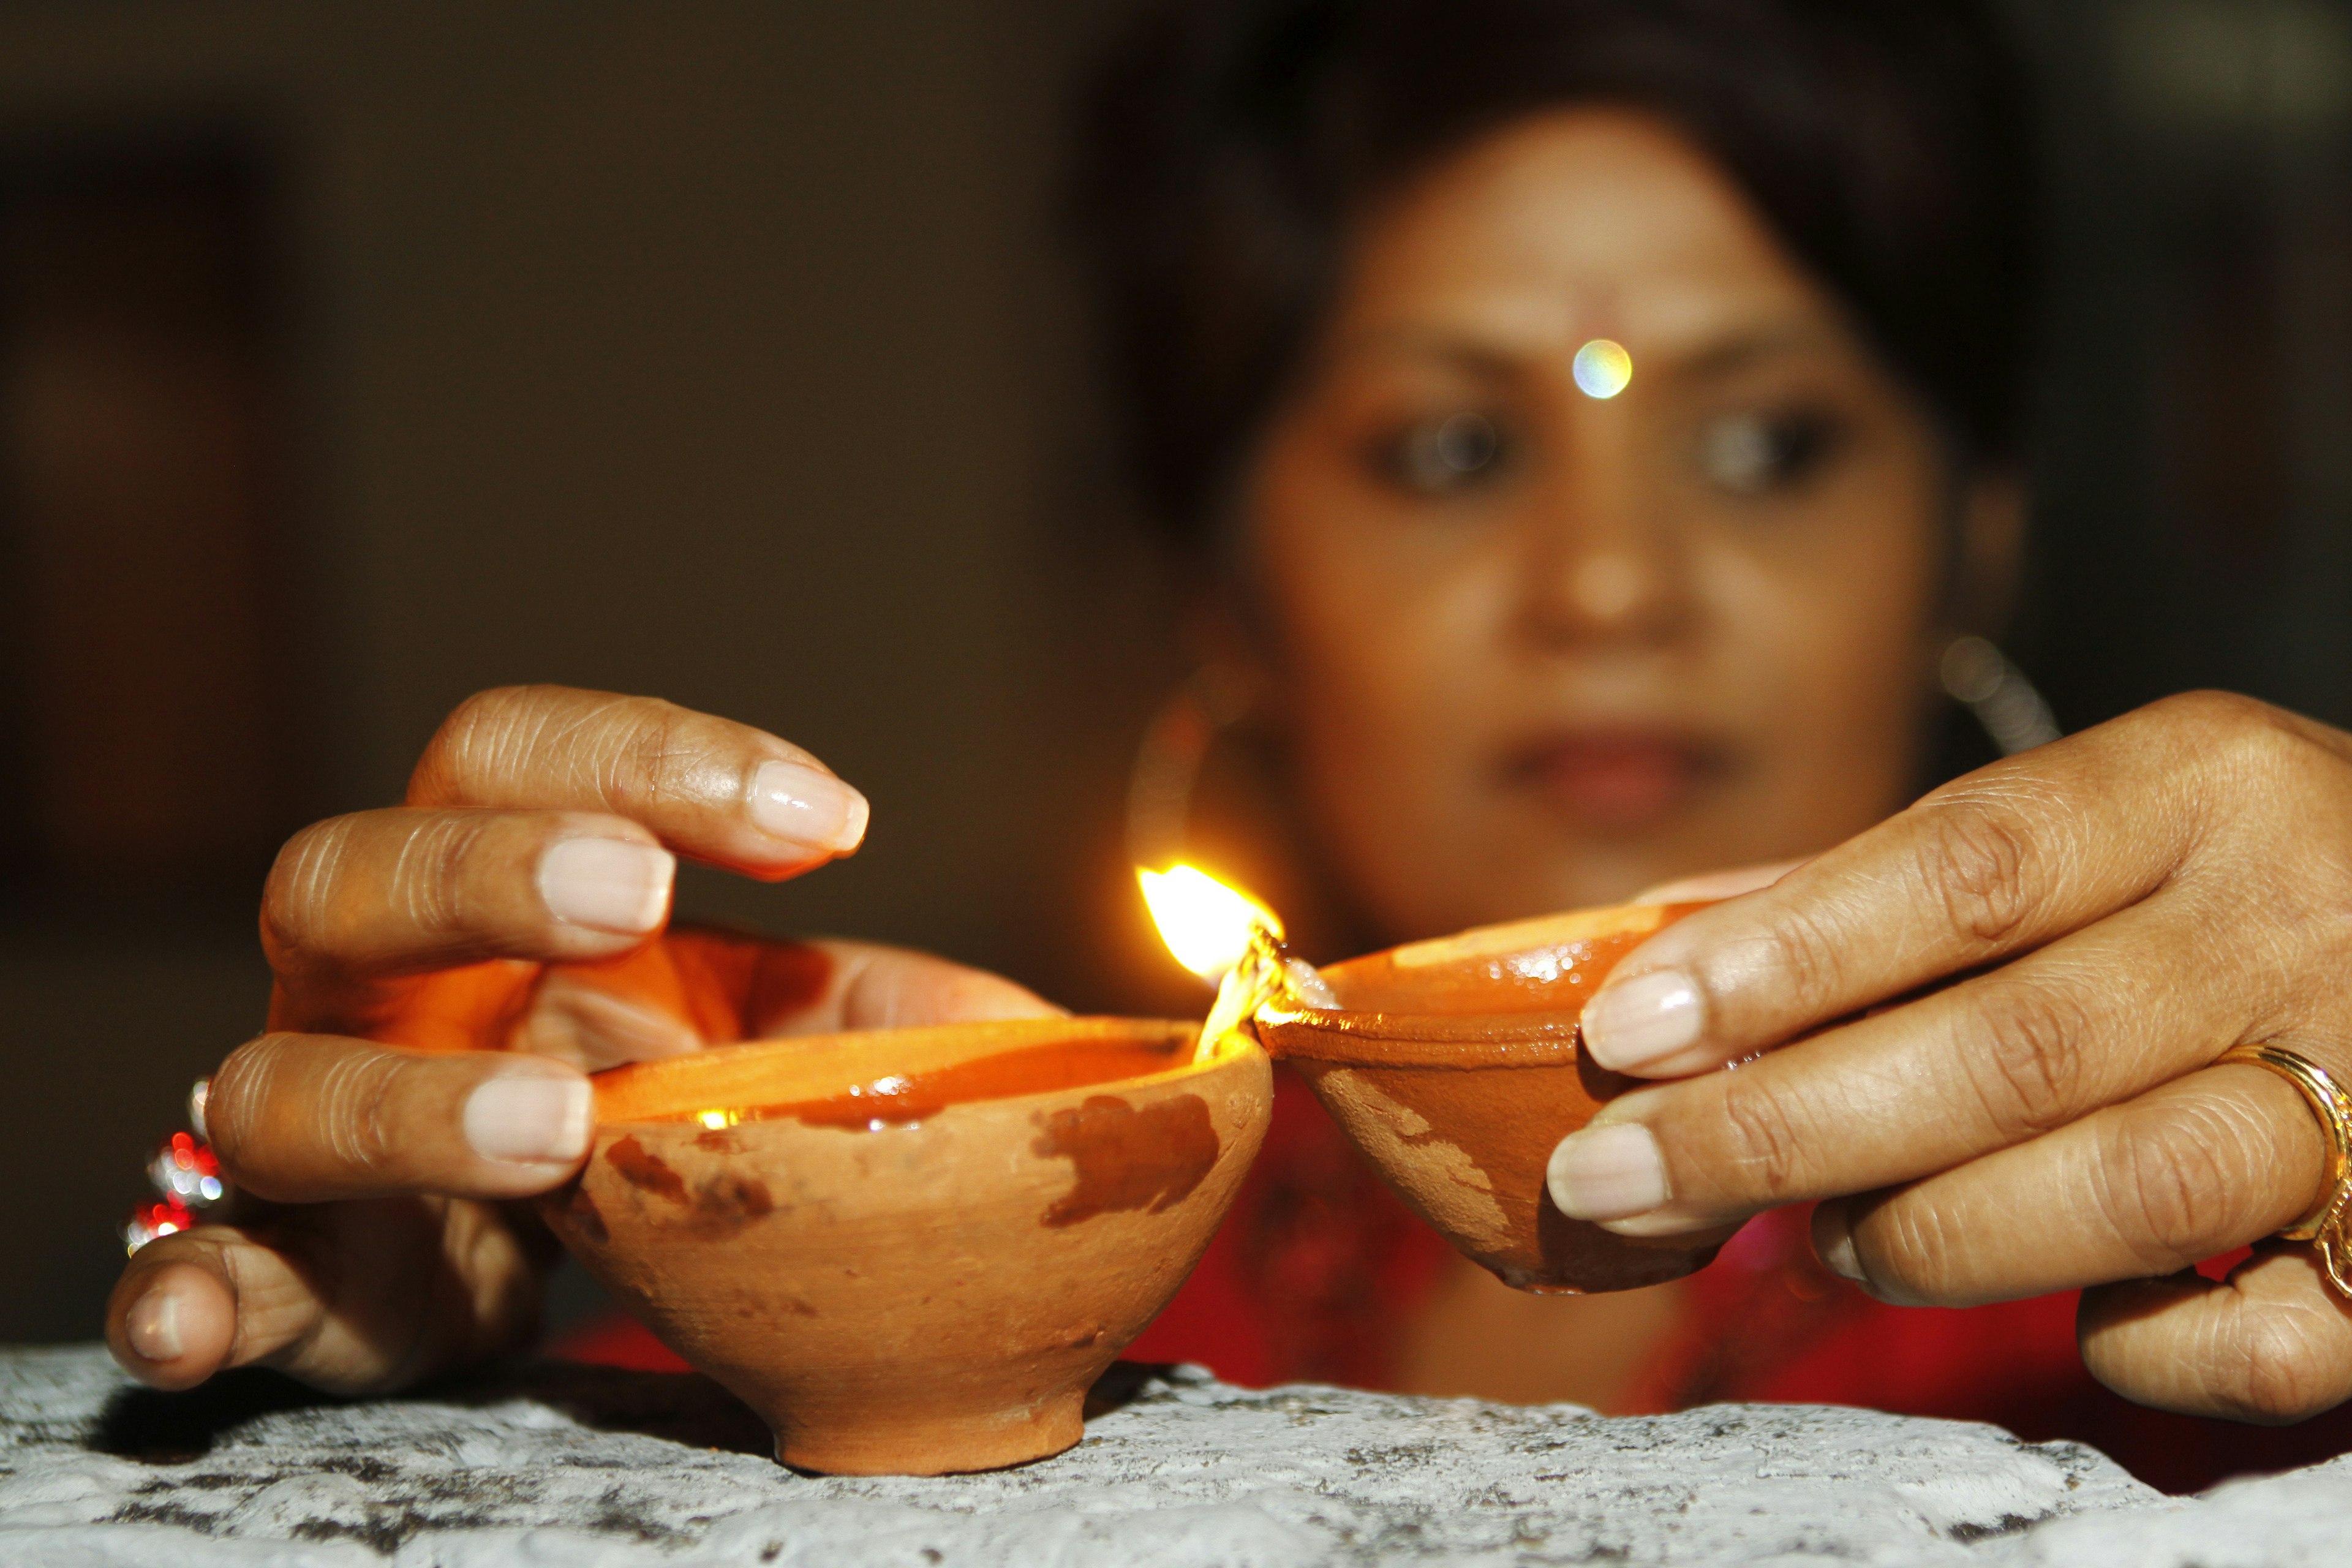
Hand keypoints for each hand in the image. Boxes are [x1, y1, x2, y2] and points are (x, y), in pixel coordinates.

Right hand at [106, 686, 1053, 1394]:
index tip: (832, 817)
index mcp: (499, 895)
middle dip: (494, 872)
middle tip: (631, 897)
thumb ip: (900, 1022)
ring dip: (407, 1095)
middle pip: (363, 873)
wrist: (503, 1255)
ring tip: (550, 1127)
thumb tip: (1093, 1036)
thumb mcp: (777, 1048)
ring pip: (282, 1075)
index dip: (660, 758)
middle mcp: (377, 983)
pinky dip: (189, 1290)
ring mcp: (308, 1123)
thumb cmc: (641, 1111)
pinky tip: (202, 1323)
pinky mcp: (284, 1272)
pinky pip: (197, 1270)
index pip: (526, 755)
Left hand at [1545, 691, 2351, 1423]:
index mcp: (2202, 786)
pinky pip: (2252, 1338)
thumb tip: (1660, 942)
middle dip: (1776, 1132)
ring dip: (1928, 1235)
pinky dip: (2133, 1345)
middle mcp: (2299, 919)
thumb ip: (1888, 886)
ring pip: (2125, 1193)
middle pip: (2008, 1049)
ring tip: (1821, 1240)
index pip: (1961, 870)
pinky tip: (2069, 1314)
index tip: (1628, 1029)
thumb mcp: (2101, 825)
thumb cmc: (2239, 885)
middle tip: (1615, 1181)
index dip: (1779, 959)